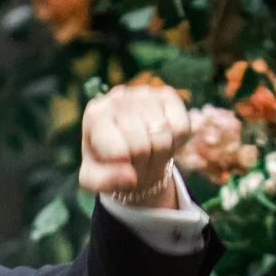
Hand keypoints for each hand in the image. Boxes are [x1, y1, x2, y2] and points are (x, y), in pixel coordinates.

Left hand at [78, 82, 192, 211]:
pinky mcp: (167, 95)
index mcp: (95, 115)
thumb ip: (104, 181)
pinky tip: (163, 139)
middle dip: (143, 161)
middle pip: (143, 145)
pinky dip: (177, 142)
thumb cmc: (107, 162)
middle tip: (137, 160)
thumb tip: (131, 178)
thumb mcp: (94, 178)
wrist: (126, 146)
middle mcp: (117, 97)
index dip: (126, 166)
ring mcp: (144, 93)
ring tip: (149, 151)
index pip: (120, 151)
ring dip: (160, 153)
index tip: (121, 163)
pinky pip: (181, 127)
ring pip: (164, 135)